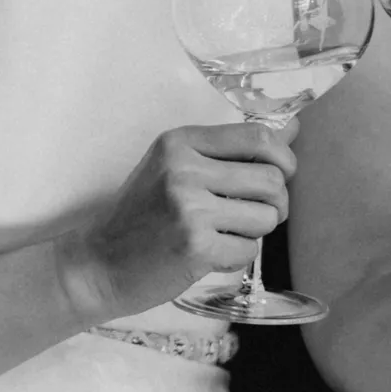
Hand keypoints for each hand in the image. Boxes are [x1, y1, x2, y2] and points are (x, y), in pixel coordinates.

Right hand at [64, 121, 297, 325]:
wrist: (98, 263)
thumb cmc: (142, 215)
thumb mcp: (175, 168)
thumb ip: (230, 150)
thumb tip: (292, 128)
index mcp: (180, 142)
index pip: (257, 135)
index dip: (284, 157)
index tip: (282, 174)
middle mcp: (184, 169)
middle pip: (271, 178)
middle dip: (276, 202)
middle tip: (256, 214)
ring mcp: (189, 208)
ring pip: (267, 216)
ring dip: (257, 231)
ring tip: (227, 233)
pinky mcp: (195, 247)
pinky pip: (249, 250)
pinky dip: (237, 256)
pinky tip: (211, 253)